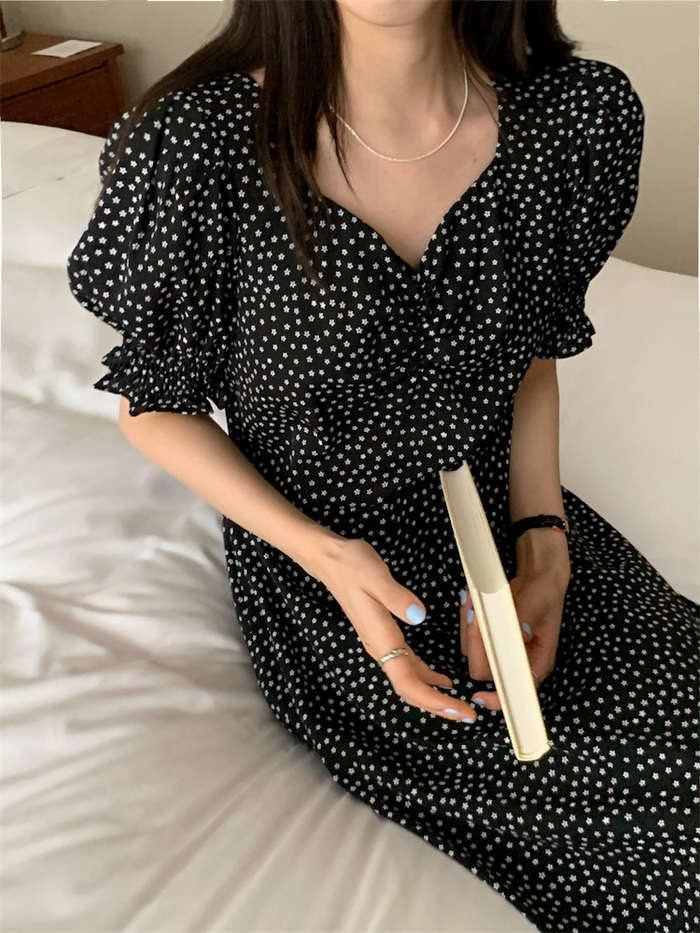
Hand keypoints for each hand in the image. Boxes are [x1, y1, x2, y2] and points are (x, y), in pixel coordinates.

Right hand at [307, 535, 478, 723]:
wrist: (331, 559)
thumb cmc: (352, 566)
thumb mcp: (376, 576)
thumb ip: (397, 598)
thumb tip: (419, 617)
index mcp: (381, 639)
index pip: (408, 682)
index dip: (433, 700)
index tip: (457, 709)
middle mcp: (380, 647)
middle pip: (410, 689)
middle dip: (438, 706)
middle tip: (467, 715)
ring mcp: (381, 643)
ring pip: (409, 680)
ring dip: (433, 695)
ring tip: (458, 704)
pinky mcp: (384, 636)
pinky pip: (407, 666)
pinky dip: (426, 678)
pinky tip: (440, 680)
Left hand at [459, 563, 567, 709]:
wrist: (538, 578)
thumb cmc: (544, 594)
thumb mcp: (538, 604)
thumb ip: (525, 619)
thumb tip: (516, 634)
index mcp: (535, 663)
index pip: (516, 690)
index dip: (497, 698)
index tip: (478, 696)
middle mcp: (515, 662)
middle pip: (484, 669)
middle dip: (476, 642)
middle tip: (475, 613)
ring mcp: (499, 650)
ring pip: (471, 651)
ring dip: (469, 625)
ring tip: (475, 598)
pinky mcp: (488, 637)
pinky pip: (468, 635)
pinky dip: (467, 617)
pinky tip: (473, 598)